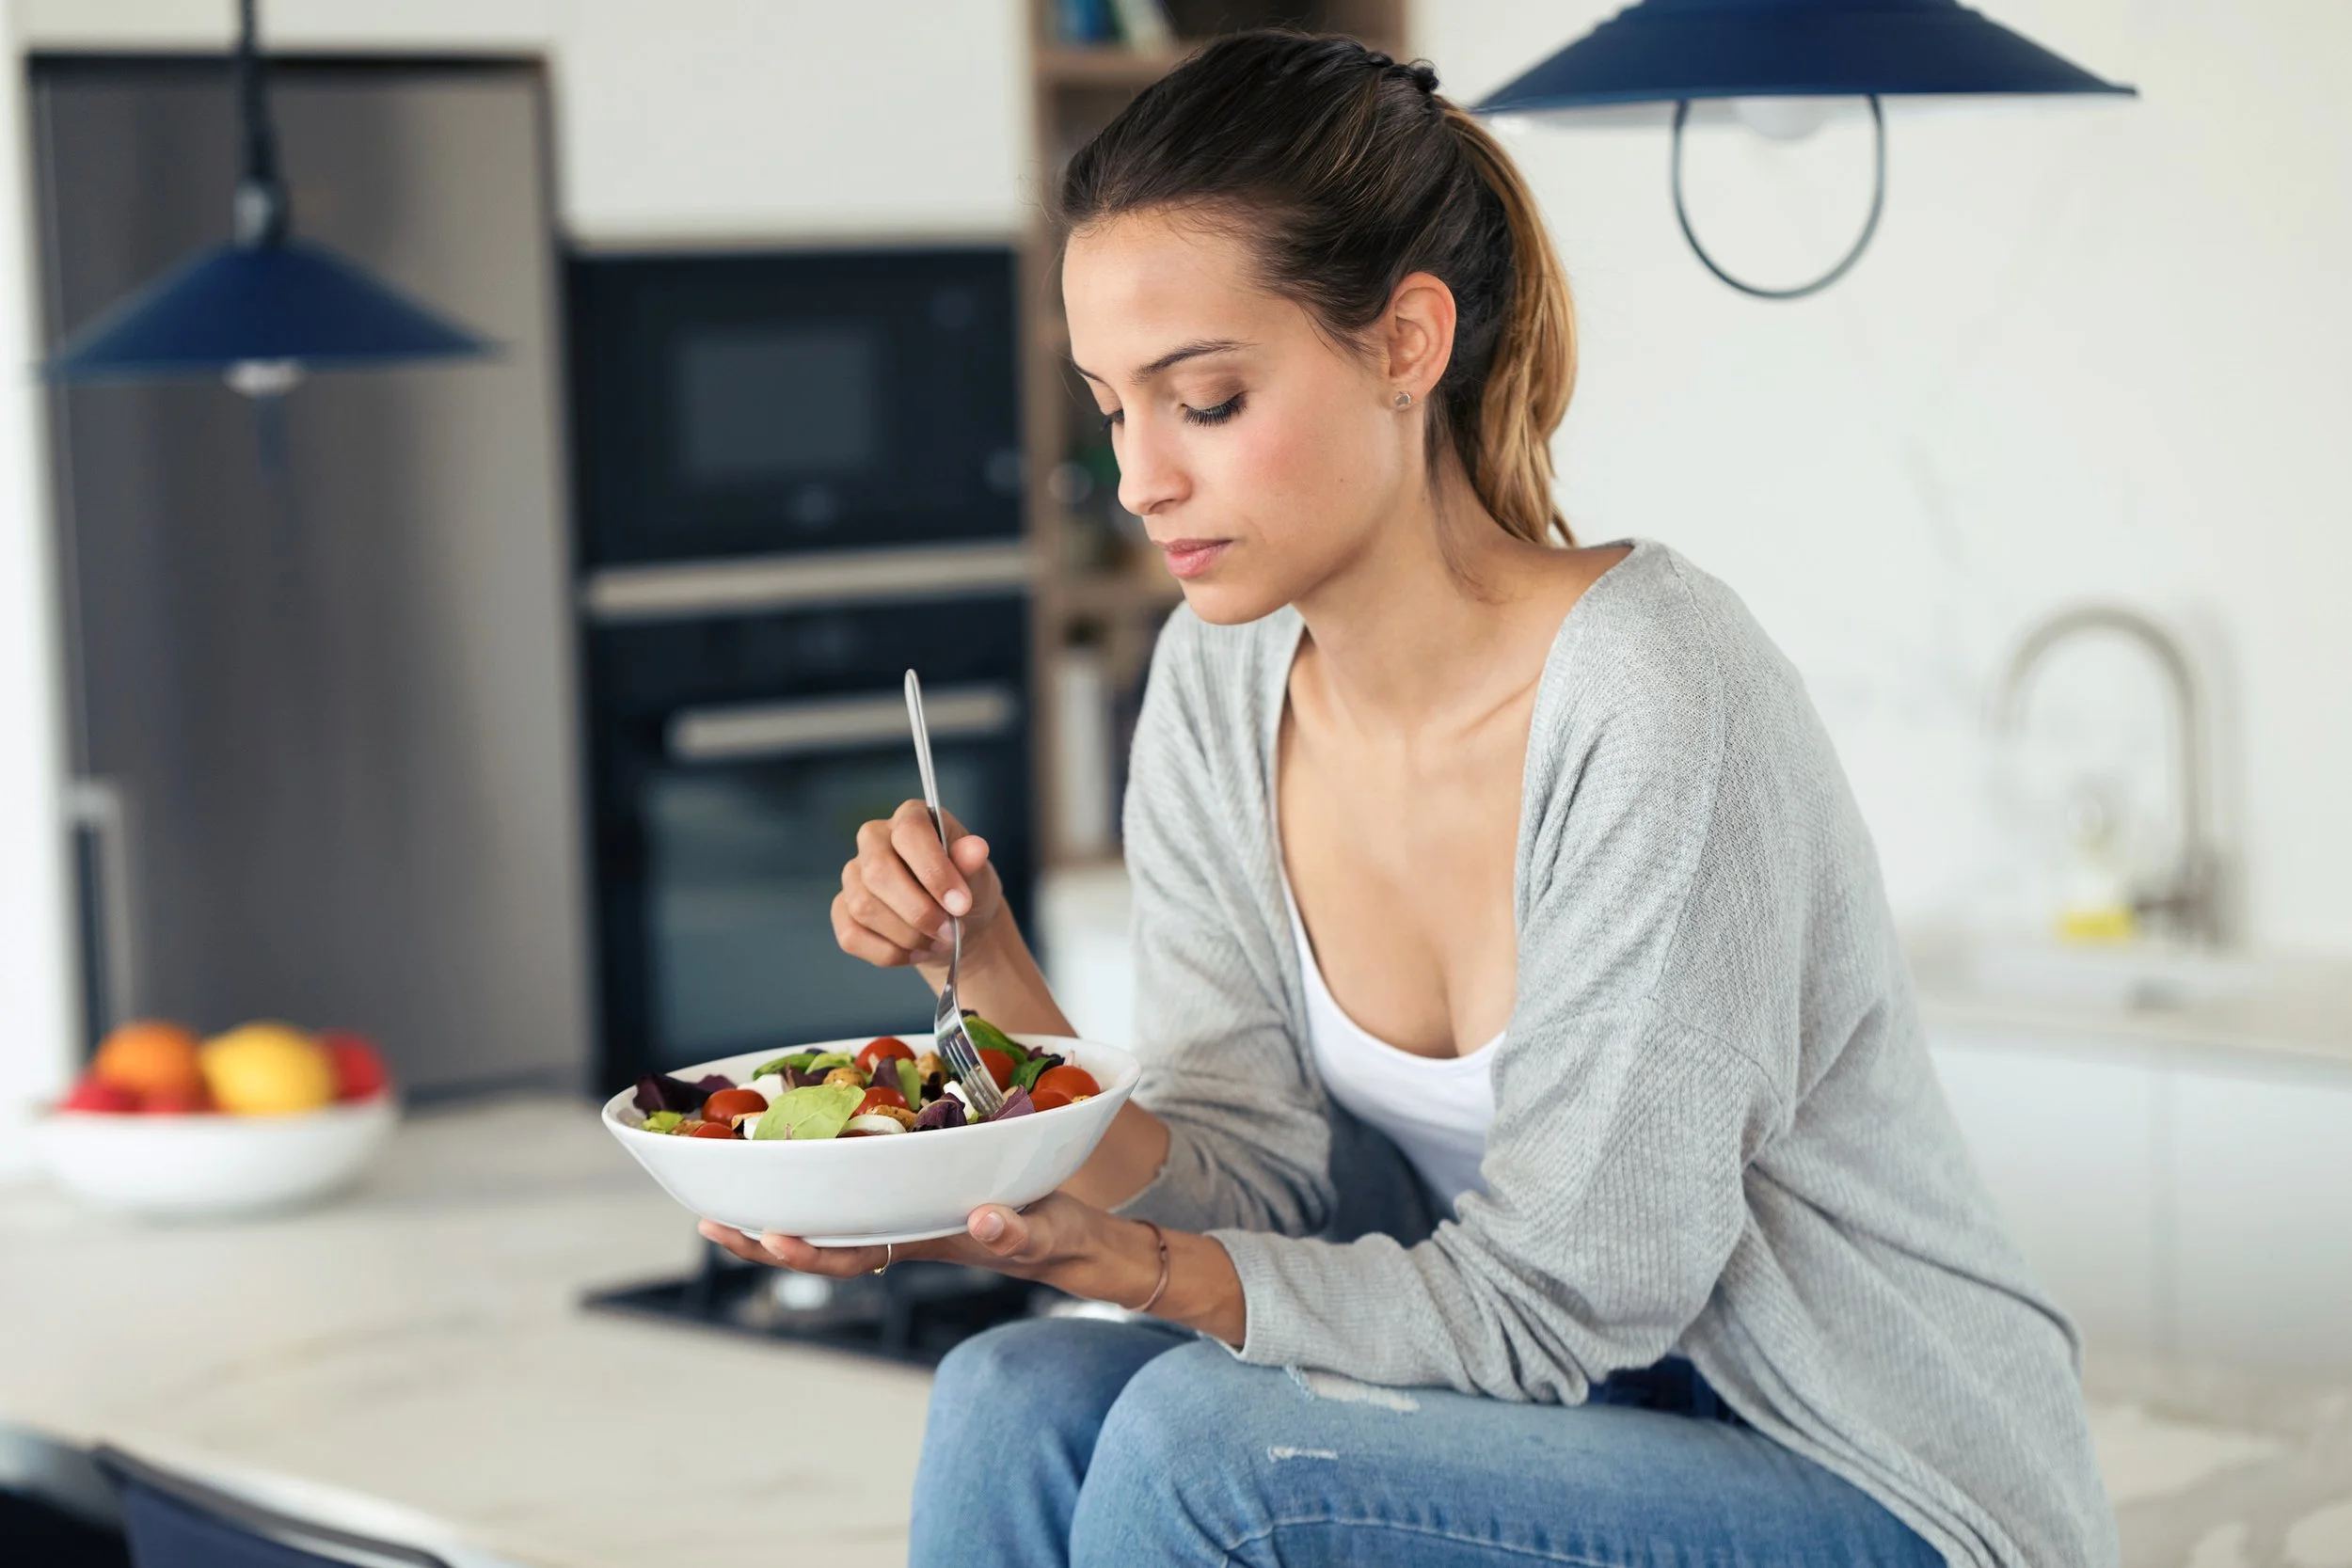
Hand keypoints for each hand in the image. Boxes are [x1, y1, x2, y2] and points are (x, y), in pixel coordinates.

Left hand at [697, 1192, 1154, 1304]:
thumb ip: (1015, 1230)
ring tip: (723, 1198)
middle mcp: (899, 1230)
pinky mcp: (913, 1189)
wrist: (1075, 1242)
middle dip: (761, 1238)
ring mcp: (902, 1213)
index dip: (805, 1251)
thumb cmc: (1059, 1239)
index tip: (767, 1234)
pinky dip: (816, 1179)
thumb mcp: (1044, 1231)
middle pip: (817, 1244)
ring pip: (826, 1220)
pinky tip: (791, 1159)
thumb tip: (980, 1219)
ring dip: (775, 1210)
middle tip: (709, 1219)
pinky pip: (851, 1191)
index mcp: (921, 1242)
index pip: (851, 1255)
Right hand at [832, 799, 1002, 970]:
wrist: (954, 924)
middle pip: (878, 872)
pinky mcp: (842, 909)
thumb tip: (975, 849)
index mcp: (910, 818)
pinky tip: (915, 953)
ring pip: (864, 908)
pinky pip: (852, 935)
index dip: (934, 871)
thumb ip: (972, 863)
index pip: (909, 833)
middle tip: (950, 932)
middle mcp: (874, 839)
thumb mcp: (978, 876)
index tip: (961, 904)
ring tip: (939, 943)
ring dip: (907, 936)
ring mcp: (853, 874)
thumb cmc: (965, 891)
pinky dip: (889, 953)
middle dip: (919, 912)